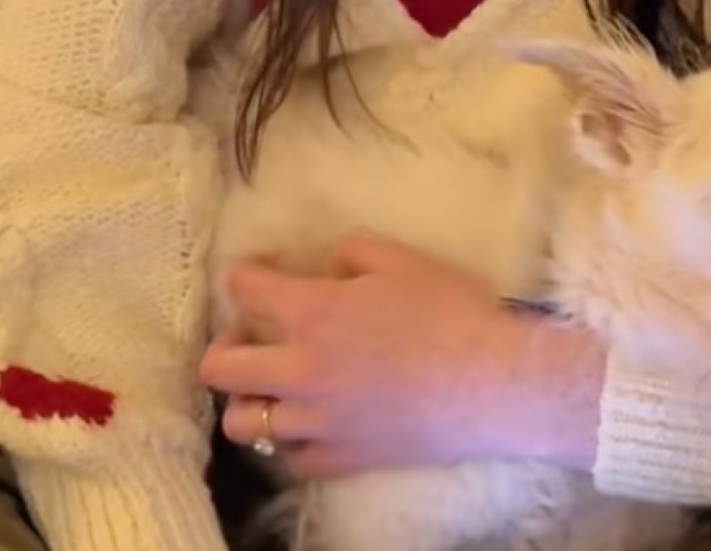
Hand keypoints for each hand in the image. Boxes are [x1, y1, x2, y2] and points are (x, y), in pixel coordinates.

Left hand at [198, 230, 603, 478]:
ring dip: (251, 401)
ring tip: (275, 391)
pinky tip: (313, 425)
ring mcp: (316, 420)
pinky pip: (291, 460)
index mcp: (311, 313)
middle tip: (253, 339)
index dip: (246, 274)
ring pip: (243, 424)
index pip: (243, 288)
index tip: (261, 274)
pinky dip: (293, 442)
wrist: (493, 383)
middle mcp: (299, 370)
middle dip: (225, 346)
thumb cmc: (452, 314)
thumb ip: (353, 251)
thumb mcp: (403, 261)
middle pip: (218, 368)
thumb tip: (328, 262)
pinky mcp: (342, 456)